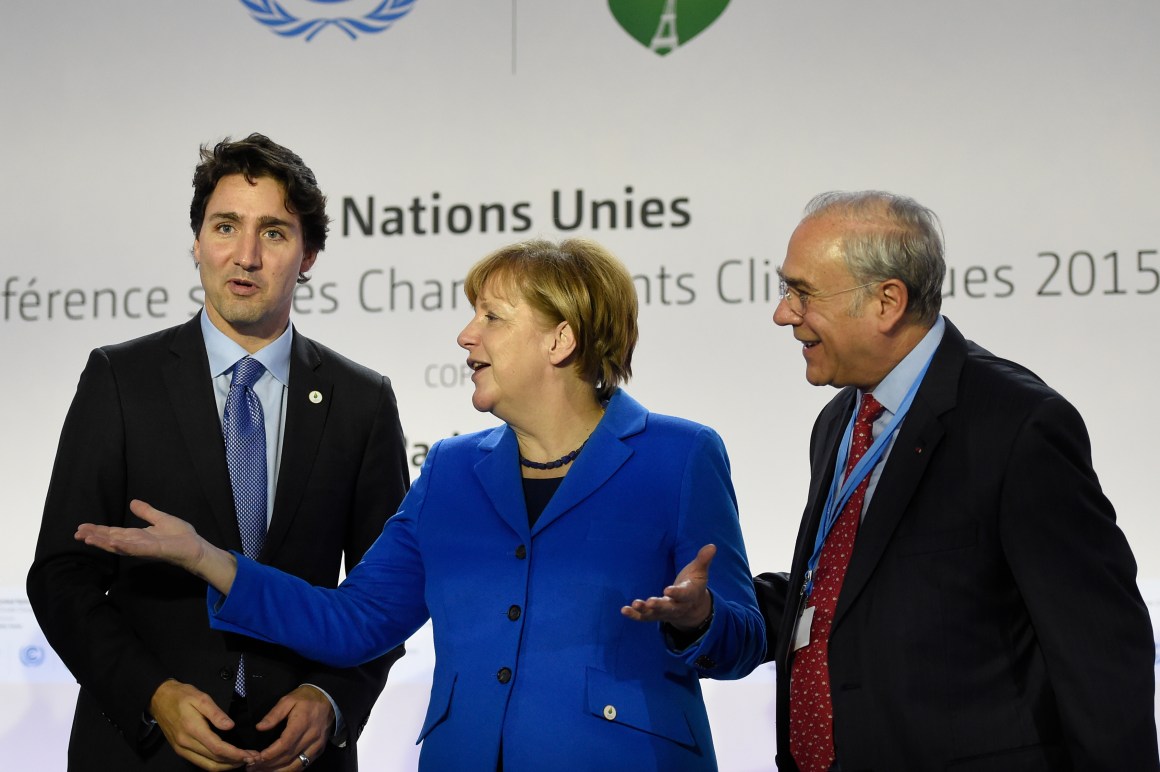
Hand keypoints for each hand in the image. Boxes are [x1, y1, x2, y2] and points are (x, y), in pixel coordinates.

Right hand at [75, 499, 237, 592]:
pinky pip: (136, 548)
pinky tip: (112, 542)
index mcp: (138, 536)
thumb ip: (147, 512)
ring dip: (103, 542)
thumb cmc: (181, 536)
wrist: (196, 547)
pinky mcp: (153, 550)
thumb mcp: (161, 519)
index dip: (98, 530)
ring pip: (118, 545)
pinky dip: (124, 545)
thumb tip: (132, 502)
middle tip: (77, 533)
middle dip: (94, 536)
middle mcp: (137, 543)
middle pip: (111, 539)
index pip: (114, 532)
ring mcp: (143, 548)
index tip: (82, 527)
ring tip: (87, 538)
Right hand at [149, 679, 254, 769]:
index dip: (235, 754)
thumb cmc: (181, 696)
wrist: (159, 699)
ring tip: (242, 761)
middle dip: (235, 762)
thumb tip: (230, 726)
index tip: (250, 754)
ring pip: (207, 765)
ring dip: (226, 766)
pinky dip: (215, 765)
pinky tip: (226, 760)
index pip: (218, 748)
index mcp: (193, 729)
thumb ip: (216, 713)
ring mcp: (182, 749)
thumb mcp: (201, 697)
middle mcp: (186, 743)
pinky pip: (200, 762)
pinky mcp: (180, 750)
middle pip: (214, 760)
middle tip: (252, 759)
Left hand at [247, 685, 334, 771]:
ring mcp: (317, 745)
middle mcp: (311, 737)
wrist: (328, 699)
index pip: (285, 744)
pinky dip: (291, 770)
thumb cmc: (305, 699)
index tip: (257, 758)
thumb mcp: (288, 700)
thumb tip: (259, 727)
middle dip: (269, 765)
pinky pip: (304, 764)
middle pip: (288, 757)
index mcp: (302, 723)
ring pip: (297, 765)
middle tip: (253, 768)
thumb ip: (274, 714)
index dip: (270, 754)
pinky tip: (279, 771)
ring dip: (279, 771)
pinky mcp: (319, 750)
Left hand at [621, 543, 715, 630]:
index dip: (677, 593)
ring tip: (635, 604)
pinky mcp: (655, 615)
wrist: (692, 609)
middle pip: (668, 608)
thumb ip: (703, 560)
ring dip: (644, 610)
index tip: (668, 590)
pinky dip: (635, 615)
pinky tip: (624, 610)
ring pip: (655, 614)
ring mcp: (665, 613)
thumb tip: (712, 546)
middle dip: (659, 605)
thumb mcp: (699, 572)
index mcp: (689, 595)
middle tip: (649, 602)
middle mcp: (677, 606)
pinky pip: (644, 618)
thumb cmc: (693, 585)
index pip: (684, 595)